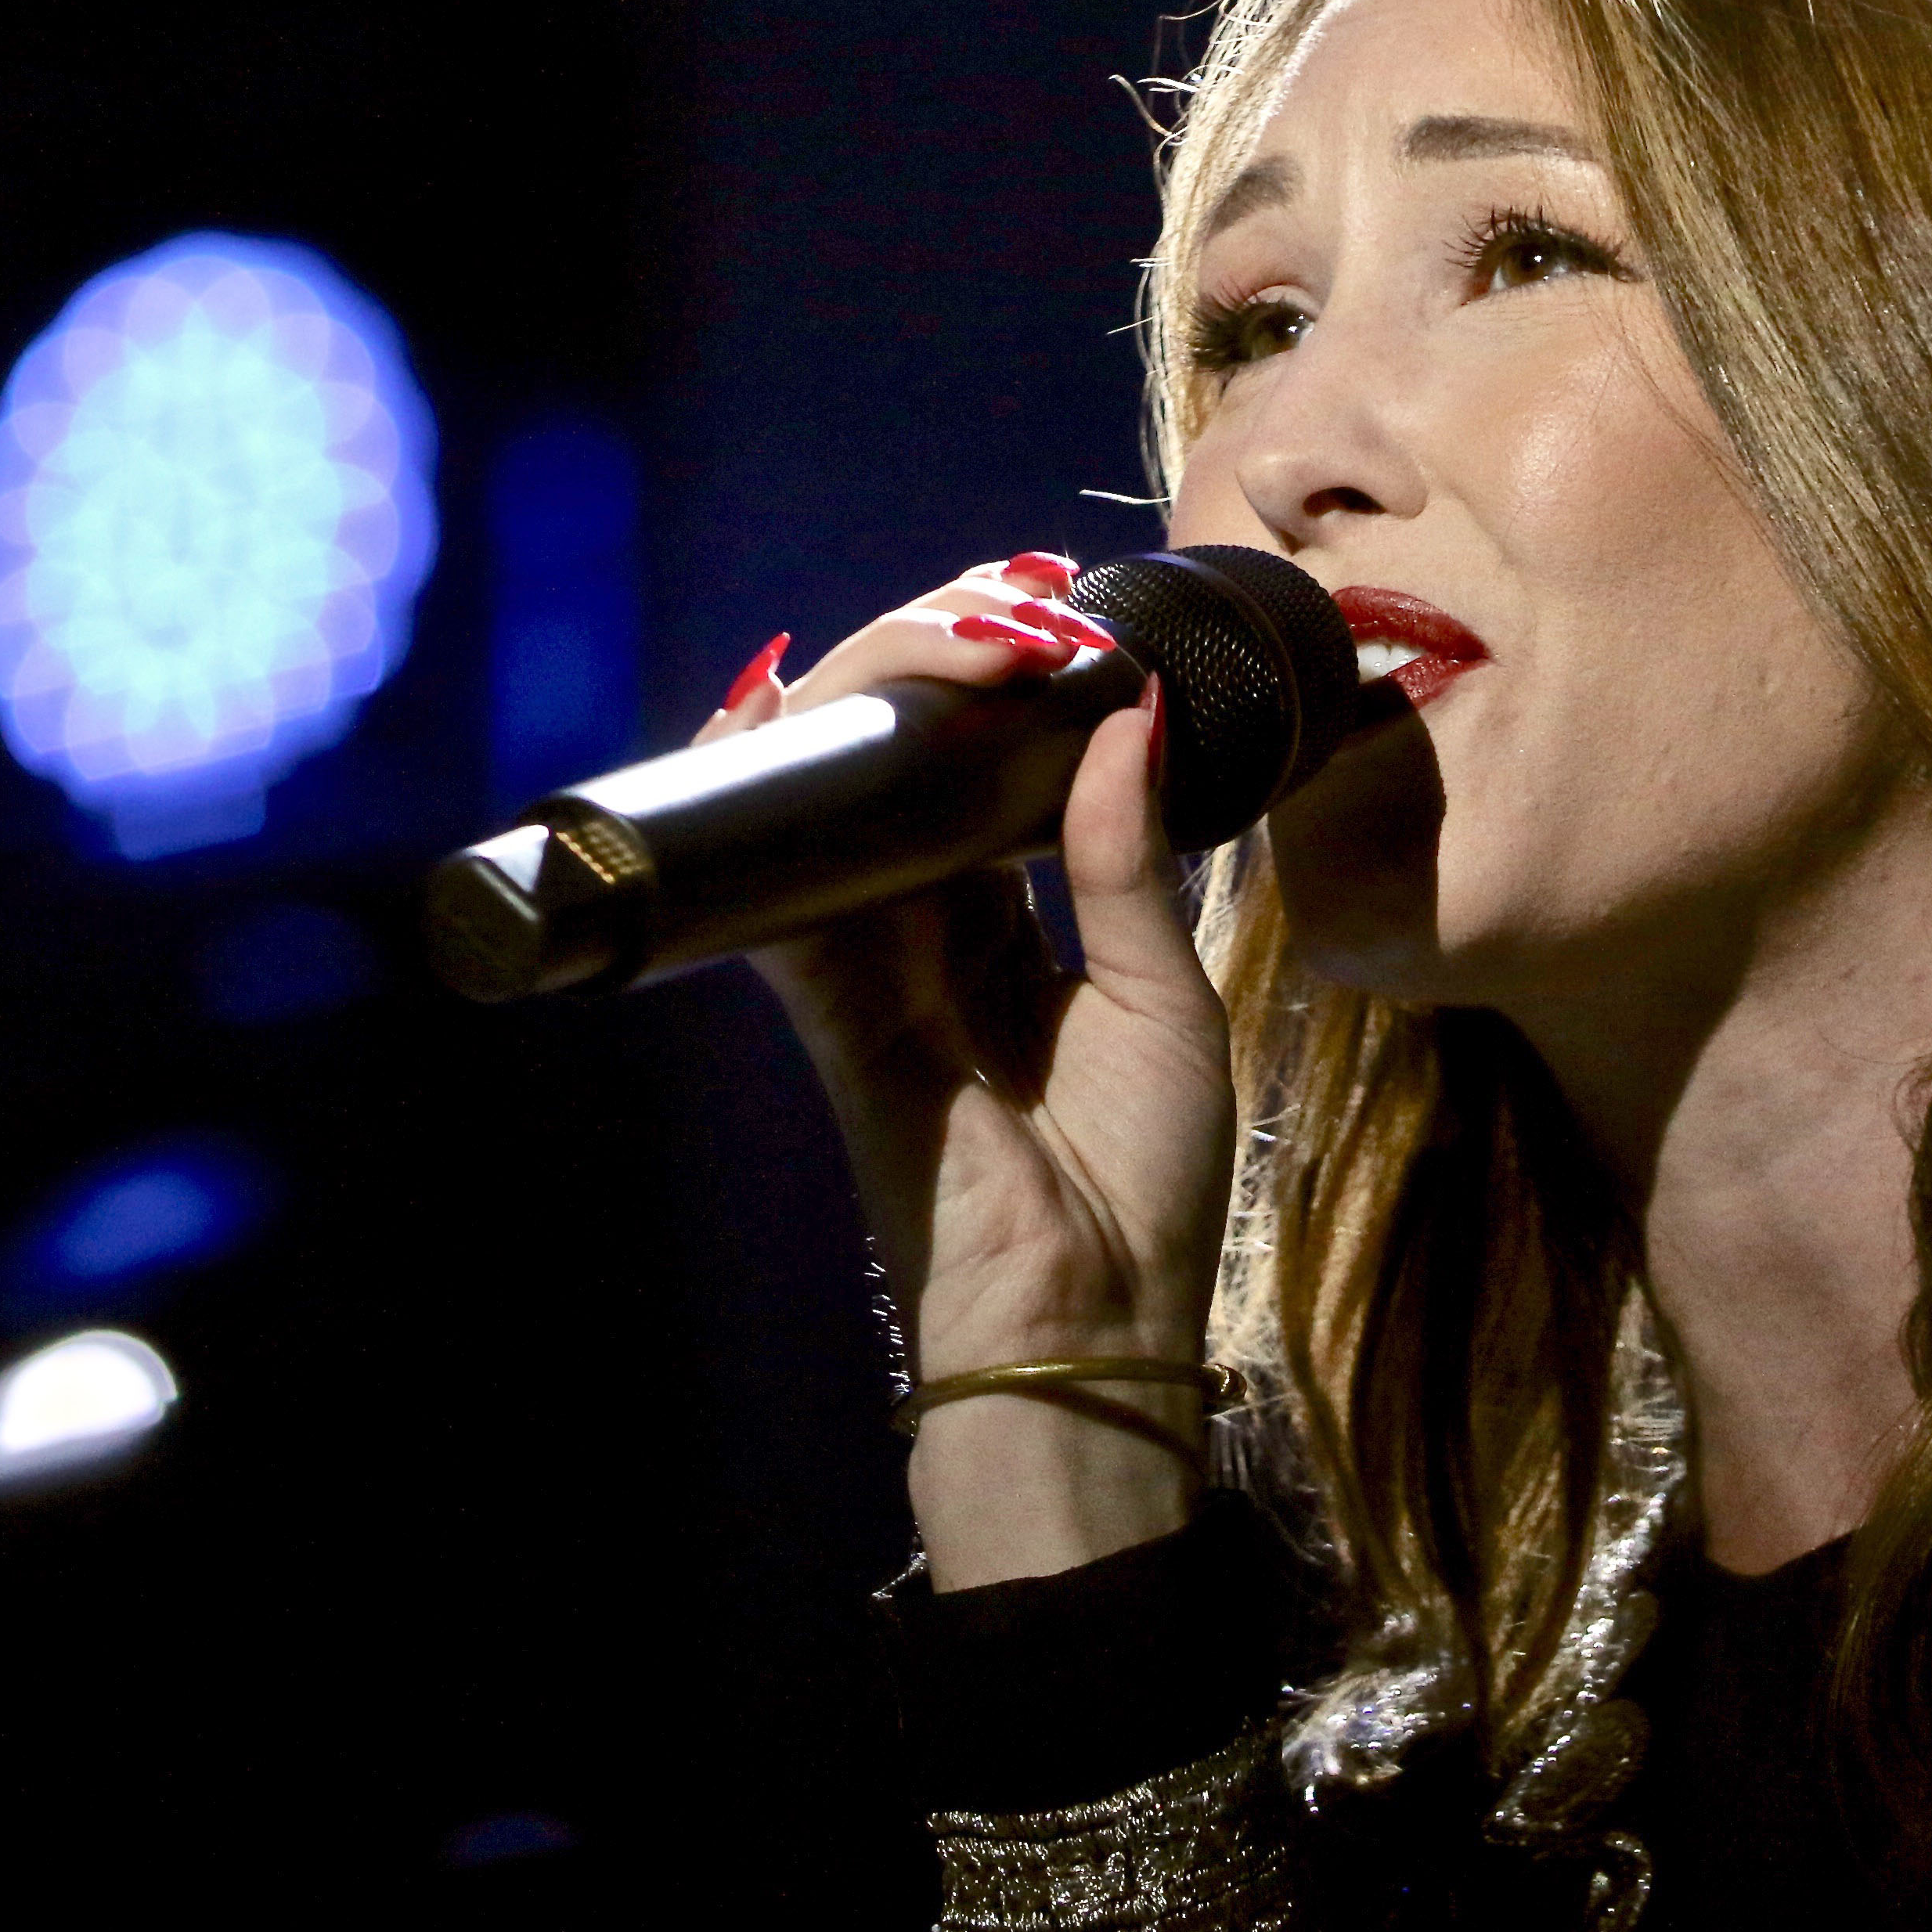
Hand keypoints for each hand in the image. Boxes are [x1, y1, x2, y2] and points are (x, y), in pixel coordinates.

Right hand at [715, 554, 1235, 1588]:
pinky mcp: (829, 1012)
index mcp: (1028, 942)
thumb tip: (1129, 712)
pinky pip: (779, 888)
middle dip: (942, 675)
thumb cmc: (1144, 1188)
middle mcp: (939, 943)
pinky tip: (783, 710)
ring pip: (848, 805)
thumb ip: (1127, 860)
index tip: (1054, 624)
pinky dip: (768, 797)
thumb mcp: (1162, 999)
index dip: (1006, 701)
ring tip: (934, 624)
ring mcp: (874, 973)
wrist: (1087, 1329)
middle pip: (912, 776)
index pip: (992, 786)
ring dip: (873, 704)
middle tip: (1000, 603)